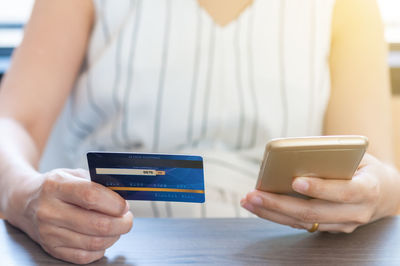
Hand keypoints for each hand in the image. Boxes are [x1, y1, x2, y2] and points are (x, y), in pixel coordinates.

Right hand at [6, 168, 132, 263]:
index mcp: (56, 186)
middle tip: (127, 219)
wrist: (25, 201)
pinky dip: (100, 249)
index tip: (125, 205)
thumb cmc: (55, 186)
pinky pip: (84, 256)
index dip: (114, 203)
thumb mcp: (73, 174)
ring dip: (114, 236)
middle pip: (96, 224)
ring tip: (117, 227)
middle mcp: (49, 210)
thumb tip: (124, 194)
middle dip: (121, 223)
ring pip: (93, 242)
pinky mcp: (51, 248)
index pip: (91, 196)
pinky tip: (103, 239)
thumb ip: (98, 182)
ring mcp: (48, 232)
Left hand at [241, 154, 399, 232]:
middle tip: (254, 194)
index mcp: (366, 190)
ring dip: (271, 213)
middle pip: (313, 212)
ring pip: (303, 223)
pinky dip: (277, 216)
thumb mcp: (357, 156)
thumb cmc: (365, 168)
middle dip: (279, 204)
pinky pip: (301, 225)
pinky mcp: (330, 228)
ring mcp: (342, 224)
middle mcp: (355, 212)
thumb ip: (333, 155)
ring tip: (249, 201)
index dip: (319, 188)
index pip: (342, 192)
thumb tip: (297, 152)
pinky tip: (259, 207)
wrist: (383, 194)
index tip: (294, 181)